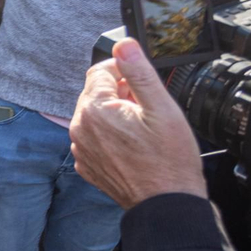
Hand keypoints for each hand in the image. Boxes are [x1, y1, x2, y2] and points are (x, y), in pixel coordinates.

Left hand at [69, 38, 207, 208]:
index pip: (100, 71)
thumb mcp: (161, 108)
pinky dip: (110, 136)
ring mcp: (82, 148)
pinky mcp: (88, 165)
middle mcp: (80, 127)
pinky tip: (132, 146)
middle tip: (146, 109)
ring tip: (142, 129)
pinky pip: (94, 138)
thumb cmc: (169, 160)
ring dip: (115, 114)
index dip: (123, 72)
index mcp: (95, 109)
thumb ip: (139, 72)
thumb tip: (123, 46)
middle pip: (96, 93)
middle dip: (120, 93)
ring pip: (95, 115)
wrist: (166, 204)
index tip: (141, 84)